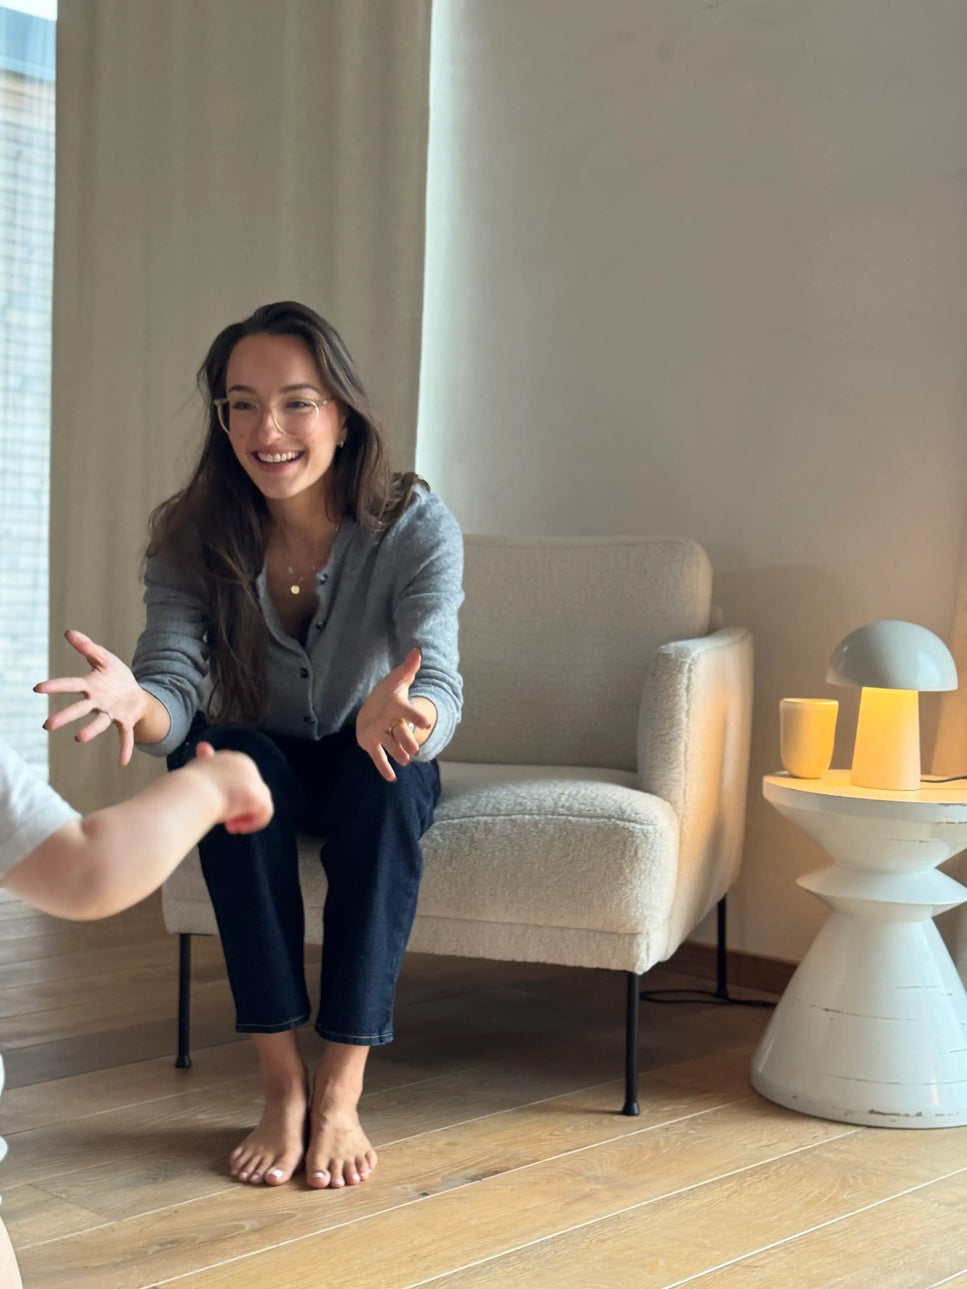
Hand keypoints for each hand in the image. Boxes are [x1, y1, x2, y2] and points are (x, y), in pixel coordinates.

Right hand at [35, 629, 147, 766]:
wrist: (135, 693)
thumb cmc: (116, 676)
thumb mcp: (104, 658)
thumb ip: (88, 647)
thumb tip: (69, 632)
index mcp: (91, 687)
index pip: (70, 685)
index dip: (55, 686)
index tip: (37, 688)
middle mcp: (98, 703)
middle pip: (79, 710)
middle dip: (64, 717)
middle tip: (47, 725)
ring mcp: (111, 713)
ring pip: (100, 723)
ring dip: (91, 731)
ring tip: (79, 738)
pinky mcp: (125, 721)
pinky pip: (125, 736)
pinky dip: (125, 748)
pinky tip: (123, 762)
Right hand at [192, 742, 273, 833]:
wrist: (192, 791)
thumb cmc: (190, 783)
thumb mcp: (198, 766)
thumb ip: (205, 759)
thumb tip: (204, 746)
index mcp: (235, 759)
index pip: (240, 779)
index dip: (229, 794)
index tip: (215, 804)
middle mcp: (248, 766)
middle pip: (251, 791)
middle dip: (239, 805)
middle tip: (223, 817)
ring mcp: (254, 780)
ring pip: (260, 802)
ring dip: (245, 815)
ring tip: (229, 824)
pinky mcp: (258, 796)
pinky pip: (265, 813)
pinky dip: (251, 823)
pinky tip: (233, 826)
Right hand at [355, 648, 431, 781]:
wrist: (368, 707)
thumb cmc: (389, 693)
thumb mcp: (399, 680)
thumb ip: (410, 668)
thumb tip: (419, 651)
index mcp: (394, 705)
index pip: (407, 710)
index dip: (416, 716)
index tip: (427, 723)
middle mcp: (384, 720)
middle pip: (397, 731)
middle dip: (404, 740)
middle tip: (414, 751)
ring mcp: (376, 733)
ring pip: (388, 745)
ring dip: (396, 753)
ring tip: (406, 761)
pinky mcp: (370, 744)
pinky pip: (378, 758)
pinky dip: (384, 768)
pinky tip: (392, 779)